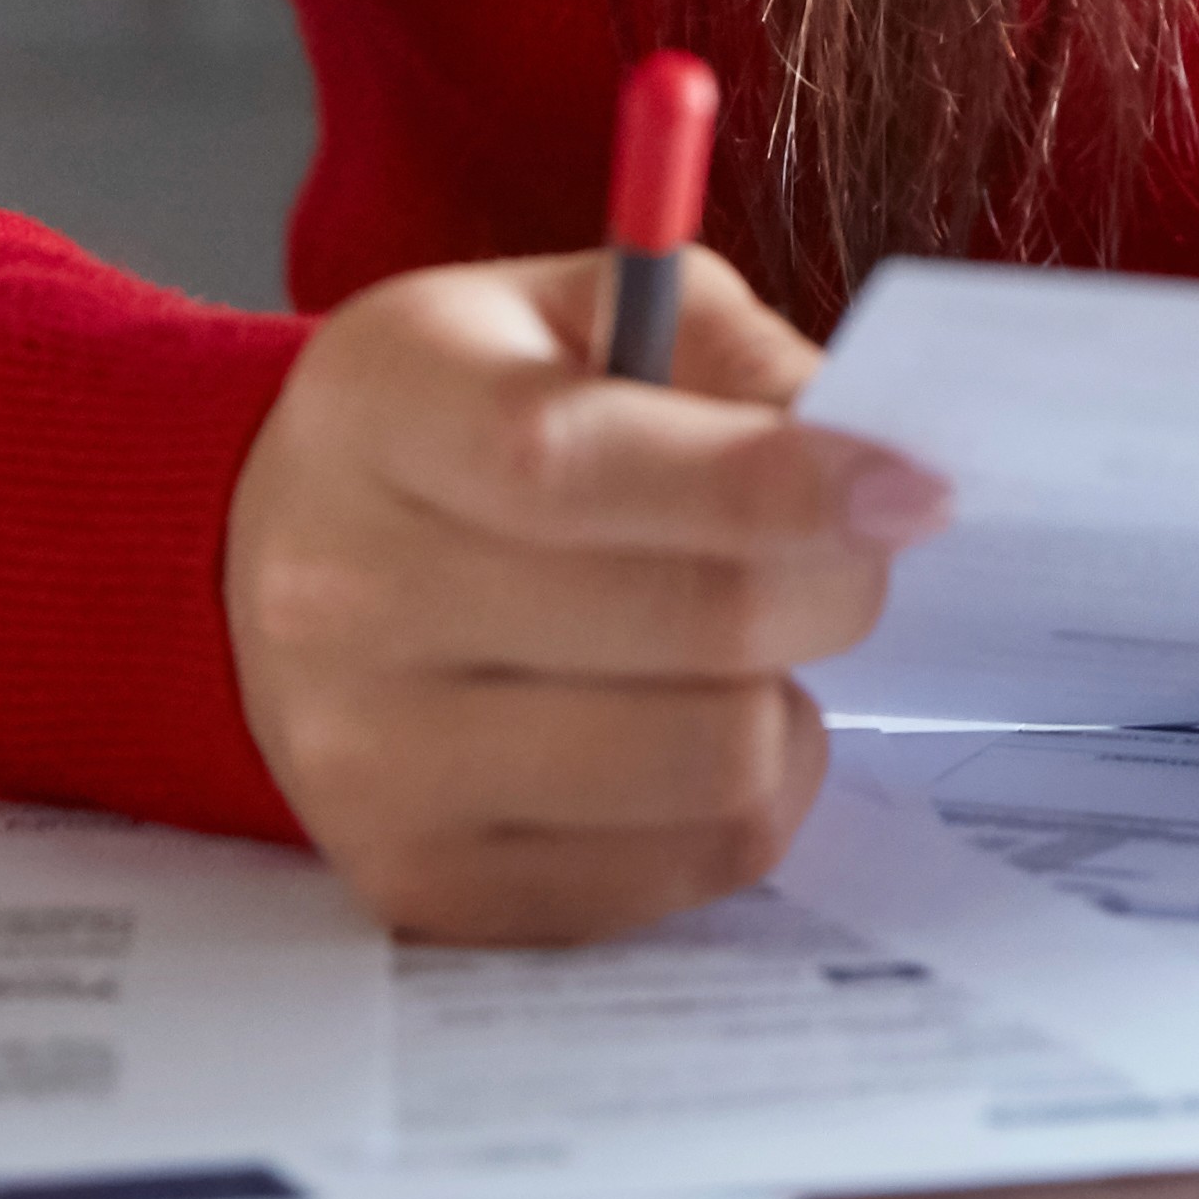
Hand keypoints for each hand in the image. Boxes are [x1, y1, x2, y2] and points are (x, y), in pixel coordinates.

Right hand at [219, 248, 939, 944]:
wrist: (286, 562)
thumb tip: (878, 458)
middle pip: (688, 626)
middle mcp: (346, 597)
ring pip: (710, 765)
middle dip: (833, 587)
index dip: (773, 482)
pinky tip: (703, 729)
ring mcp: (374, 764)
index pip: (574, 464)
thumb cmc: (469, 418)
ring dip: (791, 704)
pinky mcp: (427, 886)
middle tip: (856, 554)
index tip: (913, 489)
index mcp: (384, 411)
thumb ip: (731, 358)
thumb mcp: (580, 312)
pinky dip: (746, 802)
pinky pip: (684, 872)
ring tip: (759, 652)